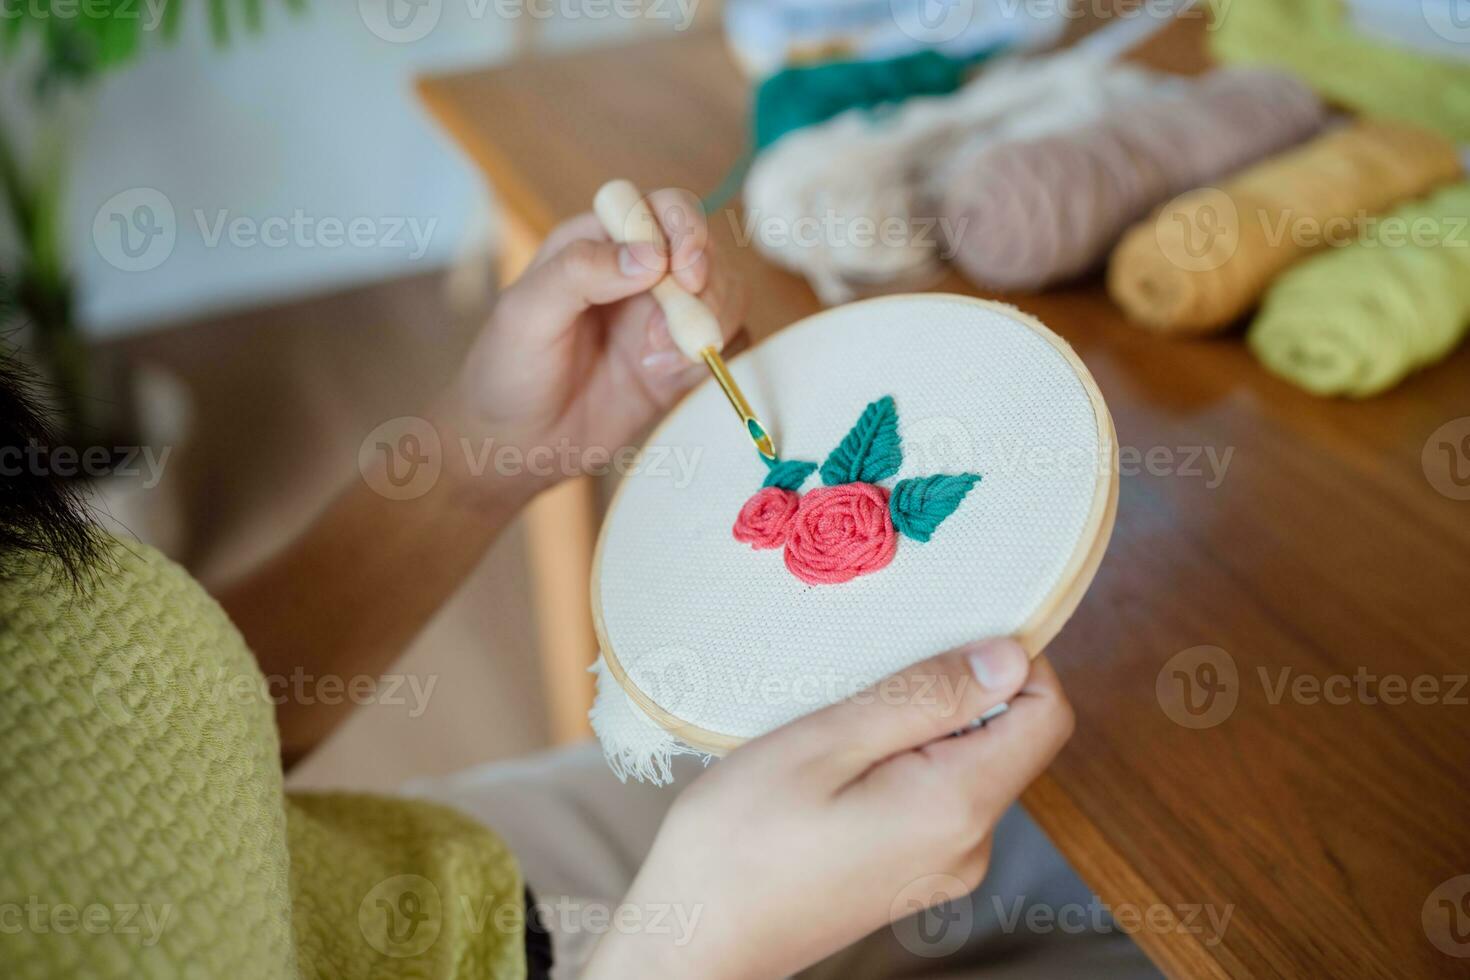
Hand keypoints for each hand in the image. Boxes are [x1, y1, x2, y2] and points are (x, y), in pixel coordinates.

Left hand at [436, 188, 748, 503]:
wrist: (514, 446)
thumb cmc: (507, 371)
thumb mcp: (526, 312)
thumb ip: (581, 271)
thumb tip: (652, 255)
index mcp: (598, 241)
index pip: (661, 209)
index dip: (683, 230)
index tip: (680, 271)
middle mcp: (639, 272)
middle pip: (705, 250)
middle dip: (704, 285)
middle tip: (672, 329)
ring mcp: (663, 317)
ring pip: (725, 294)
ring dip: (706, 324)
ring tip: (657, 363)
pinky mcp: (680, 361)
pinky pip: (727, 343)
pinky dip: (715, 356)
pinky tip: (667, 377)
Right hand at [586, 638, 1074, 979]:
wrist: (696, 941)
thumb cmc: (740, 843)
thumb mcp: (825, 743)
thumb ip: (924, 698)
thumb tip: (1009, 657)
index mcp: (957, 806)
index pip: (1047, 713)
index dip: (1010, 661)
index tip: (941, 639)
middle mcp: (970, 844)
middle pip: (1008, 737)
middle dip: (953, 692)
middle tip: (869, 681)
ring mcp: (943, 865)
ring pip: (967, 764)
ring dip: (920, 728)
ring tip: (842, 724)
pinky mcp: (914, 874)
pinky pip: (937, 797)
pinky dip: (903, 764)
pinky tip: (838, 766)